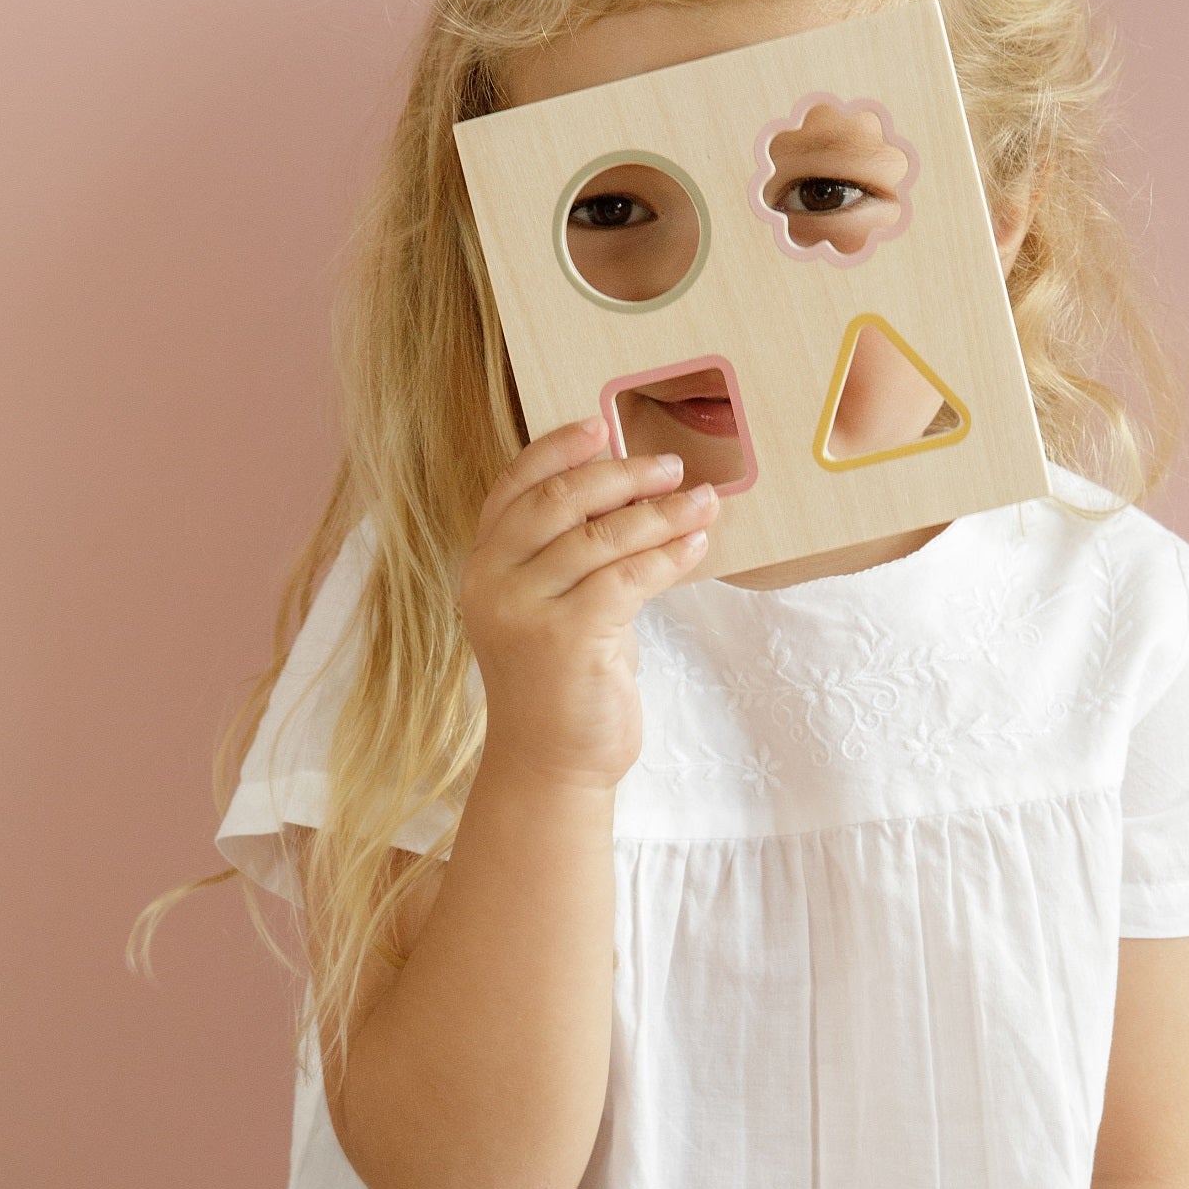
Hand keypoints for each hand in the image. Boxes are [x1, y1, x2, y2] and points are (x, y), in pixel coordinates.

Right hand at [458, 417, 717, 790]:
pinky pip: (627, 579)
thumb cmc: (562, 680)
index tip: (601, 424)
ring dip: (660, 513)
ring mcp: (525, 612)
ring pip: (600, 538)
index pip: (514, 486)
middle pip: (557, 500)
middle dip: (621, 475)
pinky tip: (697, 544)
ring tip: (704, 500)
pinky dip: (667, 555)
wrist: (551, 764)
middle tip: (672, 466)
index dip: (557, 448)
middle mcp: (493, 583)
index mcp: (484, 565)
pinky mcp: (566, 641)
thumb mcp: (556, 603)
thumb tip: (632, 487)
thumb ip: (572, 550)